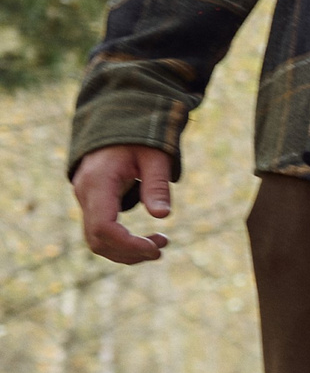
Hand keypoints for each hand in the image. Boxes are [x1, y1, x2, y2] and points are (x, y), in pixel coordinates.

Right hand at [72, 145, 173, 265]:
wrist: (116, 121)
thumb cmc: (139, 136)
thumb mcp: (155, 156)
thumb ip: (156, 185)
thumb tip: (162, 216)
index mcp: (98, 182)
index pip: (104, 227)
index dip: (128, 244)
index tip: (155, 248)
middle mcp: (85, 193)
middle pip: (97, 239)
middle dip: (129, 252)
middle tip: (161, 248)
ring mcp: (85, 198)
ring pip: (96, 239)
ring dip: (125, 250)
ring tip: (158, 246)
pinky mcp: (91, 201)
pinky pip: (99, 230)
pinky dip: (120, 241)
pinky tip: (144, 242)